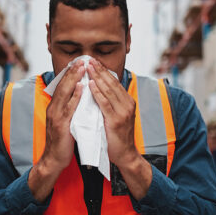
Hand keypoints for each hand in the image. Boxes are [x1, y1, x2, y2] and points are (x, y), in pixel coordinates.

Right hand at [43, 60, 84, 168]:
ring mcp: (56, 116)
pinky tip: (82, 87)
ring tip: (82, 67)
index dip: (70, 73)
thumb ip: (69, 108)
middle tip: (81, 59)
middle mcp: (53, 108)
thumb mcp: (65, 121)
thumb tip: (79, 96)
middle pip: (63, 86)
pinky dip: (76, 96)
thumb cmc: (62, 140)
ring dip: (74, 79)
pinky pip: (70, 107)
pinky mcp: (61, 125)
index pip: (62, 86)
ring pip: (65, 93)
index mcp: (54, 107)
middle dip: (72, 72)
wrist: (54, 159)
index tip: (78, 62)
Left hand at [87, 59, 151, 199]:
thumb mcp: (116, 116)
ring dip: (97, 77)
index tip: (94, 61)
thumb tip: (99, 89)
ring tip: (88, 67)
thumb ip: (110, 103)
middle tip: (89, 59)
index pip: (114, 82)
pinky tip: (91, 85)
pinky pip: (105, 104)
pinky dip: (97, 93)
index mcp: (127, 101)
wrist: (125, 155)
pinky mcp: (116, 120)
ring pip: (109, 90)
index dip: (104, 71)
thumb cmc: (117, 136)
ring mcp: (123, 112)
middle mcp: (127, 104)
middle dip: (100, 70)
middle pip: (112, 83)